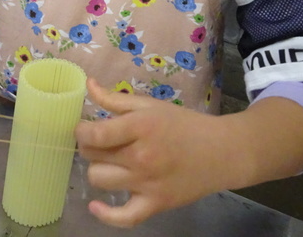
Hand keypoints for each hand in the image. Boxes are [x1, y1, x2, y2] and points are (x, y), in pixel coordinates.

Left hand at [75, 77, 223, 227]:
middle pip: (93, 156)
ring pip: (99, 180)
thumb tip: (87, 85)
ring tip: (109, 163)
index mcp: (140, 127)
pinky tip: (96, 206)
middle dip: (90, 147)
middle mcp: (141, 157)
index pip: (95, 135)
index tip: (84, 128)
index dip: (81, 131)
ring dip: (98, 170)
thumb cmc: (184, 125)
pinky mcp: (156, 204)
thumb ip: (115, 98)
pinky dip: (106, 215)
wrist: (221, 152)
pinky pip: (124, 217)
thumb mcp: (150, 105)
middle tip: (101, 143)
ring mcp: (148, 183)